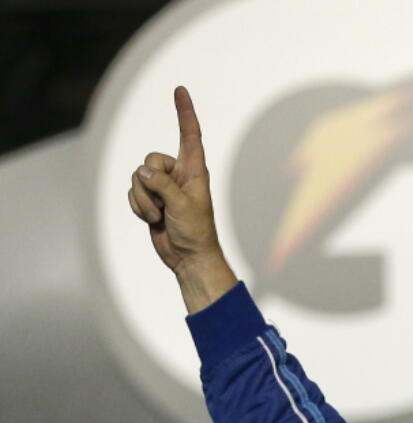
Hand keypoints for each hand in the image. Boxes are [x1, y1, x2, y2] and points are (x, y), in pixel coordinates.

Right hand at [128, 86, 235, 310]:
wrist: (188, 257)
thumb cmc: (195, 232)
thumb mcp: (183, 205)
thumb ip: (163, 185)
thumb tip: (142, 172)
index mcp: (194, 170)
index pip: (189, 135)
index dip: (184, 112)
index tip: (180, 90)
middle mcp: (178, 174)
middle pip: (150, 160)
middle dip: (152, 184)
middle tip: (166, 205)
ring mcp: (163, 186)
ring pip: (137, 178)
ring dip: (145, 201)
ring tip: (161, 216)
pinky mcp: (150, 199)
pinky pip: (132, 193)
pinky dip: (138, 207)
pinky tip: (153, 220)